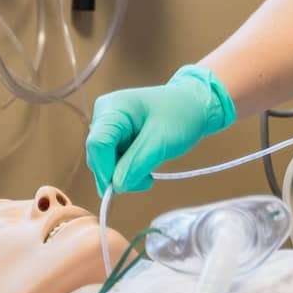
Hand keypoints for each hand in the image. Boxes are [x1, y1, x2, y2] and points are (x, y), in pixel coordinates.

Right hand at [85, 65, 235, 193]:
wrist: (194, 106)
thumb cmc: (181, 115)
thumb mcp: (161, 141)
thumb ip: (137, 164)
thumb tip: (116, 186)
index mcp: (112, 108)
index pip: (97, 144)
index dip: (106, 169)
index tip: (123, 187)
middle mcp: (104, 116)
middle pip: (98, 155)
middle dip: (118, 174)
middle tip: (146, 182)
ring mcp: (108, 126)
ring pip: (104, 162)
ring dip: (124, 174)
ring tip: (148, 176)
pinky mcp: (115, 137)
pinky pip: (113, 160)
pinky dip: (127, 170)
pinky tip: (144, 169)